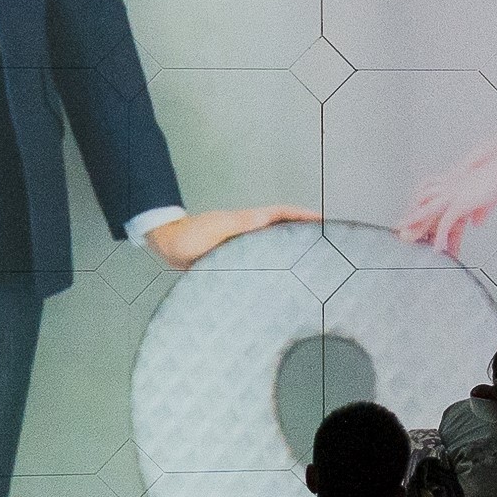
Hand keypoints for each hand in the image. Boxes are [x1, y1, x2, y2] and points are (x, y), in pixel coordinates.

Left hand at [144, 205, 319, 270]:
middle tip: (328, 245)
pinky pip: (261, 262)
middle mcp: (251, 233)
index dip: (304, 216)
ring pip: (275, 247)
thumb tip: (266, 220)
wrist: (169, 245)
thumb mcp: (219, 227)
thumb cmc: (190, 236)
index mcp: (249, 221)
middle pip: (284, 230)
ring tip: (313, 264)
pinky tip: (281, 281)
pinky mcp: (236, 261)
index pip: (284, 214)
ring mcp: (244, 246)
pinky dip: (275, 266)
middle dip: (306, 234)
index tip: (325, 221)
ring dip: (292, 251)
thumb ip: (241, 225)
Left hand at [396, 140, 496, 256]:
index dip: (423, 208)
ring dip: (416, 224)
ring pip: (428, 210)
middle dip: (412, 216)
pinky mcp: (462, 201)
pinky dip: (440, 236)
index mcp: (457, 181)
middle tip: (402, 228)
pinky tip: (438, 247)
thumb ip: (482, 209)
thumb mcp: (492, 195)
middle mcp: (452, 186)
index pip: (434, 195)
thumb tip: (476, 222)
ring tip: (407, 237)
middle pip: (424, 201)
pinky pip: (446, 222)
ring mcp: (455, 193)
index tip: (416, 220)